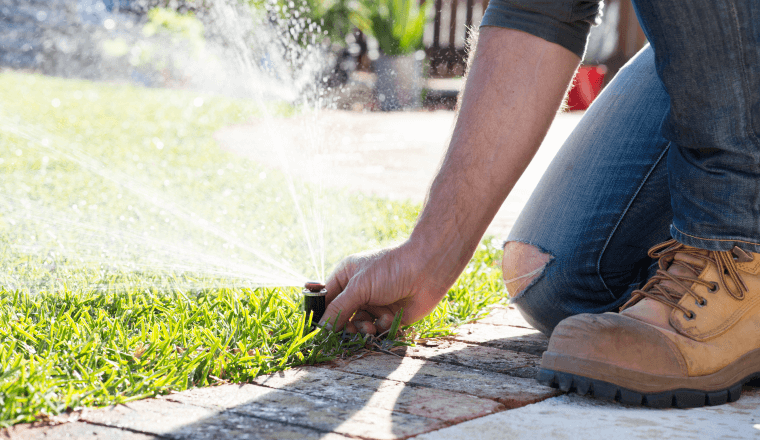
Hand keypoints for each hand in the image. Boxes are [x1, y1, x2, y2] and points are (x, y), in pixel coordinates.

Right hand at [320, 241, 449, 334]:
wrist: (427, 271)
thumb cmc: (390, 270)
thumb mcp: (359, 287)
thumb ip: (339, 308)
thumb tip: (320, 327)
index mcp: (346, 276)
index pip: (326, 298)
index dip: (322, 314)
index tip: (318, 330)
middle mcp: (359, 291)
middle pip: (342, 316)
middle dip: (345, 325)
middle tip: (349, 331)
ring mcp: (374, 303)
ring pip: (358, 325)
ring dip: (363, 328)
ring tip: (370, 326)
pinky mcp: (389, 316)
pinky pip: (376, 328)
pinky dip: (381, 326)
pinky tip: (389, 318)